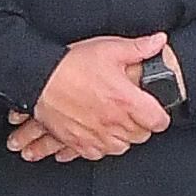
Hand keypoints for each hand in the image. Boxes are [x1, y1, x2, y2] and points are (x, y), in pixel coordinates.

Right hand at [20, 33, 171, 161]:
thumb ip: (139, 48)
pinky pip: (96, 154)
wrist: (36, 78)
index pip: (158, 121)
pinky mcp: (76, 142)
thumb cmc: (71, 64)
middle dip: (140, 125)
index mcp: (126, 101)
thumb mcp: (109, 49)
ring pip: (121, 147)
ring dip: (121, 137)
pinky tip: (97, 133)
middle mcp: (113, 122)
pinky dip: (99, 146)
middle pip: (141, 136)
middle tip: (133, 112)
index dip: (159, 116)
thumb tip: (159, 42)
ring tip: (115, 122)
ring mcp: (94, 135)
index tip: (154, 111)